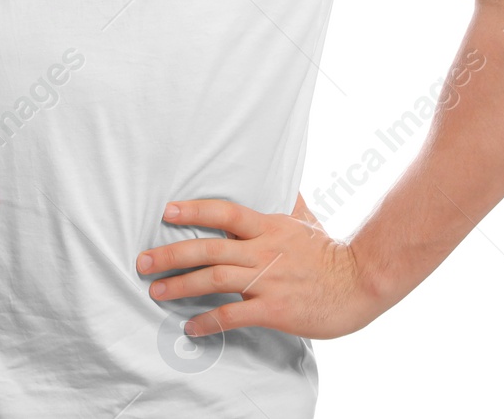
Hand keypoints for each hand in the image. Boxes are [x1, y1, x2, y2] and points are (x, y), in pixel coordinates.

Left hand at [136, 193, 382, 339]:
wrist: (361, 283)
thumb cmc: (331, 251)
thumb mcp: (307, 218)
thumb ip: (287, 199)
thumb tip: (280, 177)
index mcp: (269, 227)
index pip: (225, 213)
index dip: (194, 210)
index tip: (165, 212)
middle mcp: (264, 251)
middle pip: (209, 249)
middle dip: (171, 254)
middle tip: (143, 261)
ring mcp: (268, 281)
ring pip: (215, 280)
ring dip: (181, 285)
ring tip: (156, 291)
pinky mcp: (275, 310)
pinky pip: (234, 316)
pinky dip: (208, 322)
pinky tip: (190, 327)